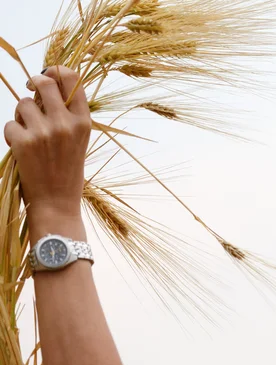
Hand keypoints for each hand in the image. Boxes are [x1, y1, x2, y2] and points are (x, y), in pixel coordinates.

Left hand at [3, 65, 90, 219]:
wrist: (57, 202)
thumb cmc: (67, 171)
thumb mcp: (79, 141)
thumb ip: (69, 115)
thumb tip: (48, 87)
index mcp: (84, 122)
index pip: (73, 79)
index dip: (57, 69)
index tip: (48, 73)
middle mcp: (66, 123)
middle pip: (44, 82)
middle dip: (34, 82)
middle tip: (31, 89)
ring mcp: (44, 132)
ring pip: (23, 104)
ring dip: (21, 115)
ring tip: (29, 133)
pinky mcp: (24, 141)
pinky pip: (10, 124)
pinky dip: (12, 134)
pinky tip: (22, 149)